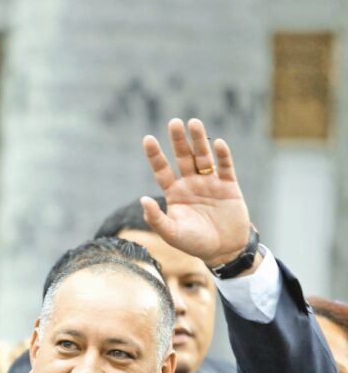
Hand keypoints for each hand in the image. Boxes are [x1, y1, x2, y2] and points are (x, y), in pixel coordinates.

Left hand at [141, 118, 255, 270]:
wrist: (223, 250)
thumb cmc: (194, 243)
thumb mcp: (171, 233)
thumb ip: (156, 218)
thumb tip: (142, 199)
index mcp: (175, 193)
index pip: (162, 170)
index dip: (155, 155)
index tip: (148, 138)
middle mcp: (191, 184)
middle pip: (183, 157)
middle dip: (179, 140)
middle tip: (174, 122)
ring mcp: (210, 183)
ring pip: (203, 157)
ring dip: (199, 141)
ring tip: (193, 123)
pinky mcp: (229, 186)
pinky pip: (225, 167)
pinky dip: (222, 156)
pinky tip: (217, 143)